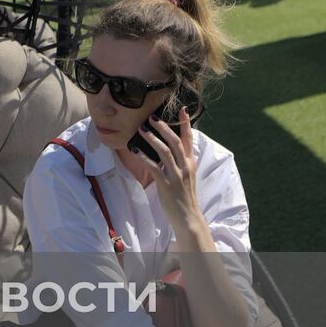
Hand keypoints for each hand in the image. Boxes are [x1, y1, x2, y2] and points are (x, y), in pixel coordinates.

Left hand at [132, 107, 200, 223]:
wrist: (188, 217)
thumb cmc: (184, 196)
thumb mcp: (187, 176)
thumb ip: (182, 162)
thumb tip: (175, 151)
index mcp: (190, 163)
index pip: (189, 140)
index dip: (186, 124)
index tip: (183, 109)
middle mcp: (185, 166)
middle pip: (176, 142)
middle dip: (164, 128)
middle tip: (152, 117)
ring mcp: (176, 175)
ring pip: (165, 152)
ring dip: (153, 139)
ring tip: (142, 129)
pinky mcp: (166, 184)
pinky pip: (154, 167)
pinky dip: (144, 157)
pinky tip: (135, 150)